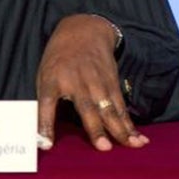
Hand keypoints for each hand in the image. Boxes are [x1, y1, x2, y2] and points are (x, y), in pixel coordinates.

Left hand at [36, 13, 147, 151]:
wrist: (84, 31)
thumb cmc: (59, 60)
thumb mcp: (44, 75)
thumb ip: (46, 102)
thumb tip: (42, 134)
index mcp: (53, 79)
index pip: (47, 103)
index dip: (46, 124)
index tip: (47, 144)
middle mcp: (76, 81)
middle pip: (86, 107)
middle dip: (95, 128)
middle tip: (103, 148)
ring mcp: (97, 81)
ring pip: (109, 108)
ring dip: (120, 129)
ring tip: (131, 145)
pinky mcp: (111, 82)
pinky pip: (120, 106)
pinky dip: (129, 122)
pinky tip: (137, 137)